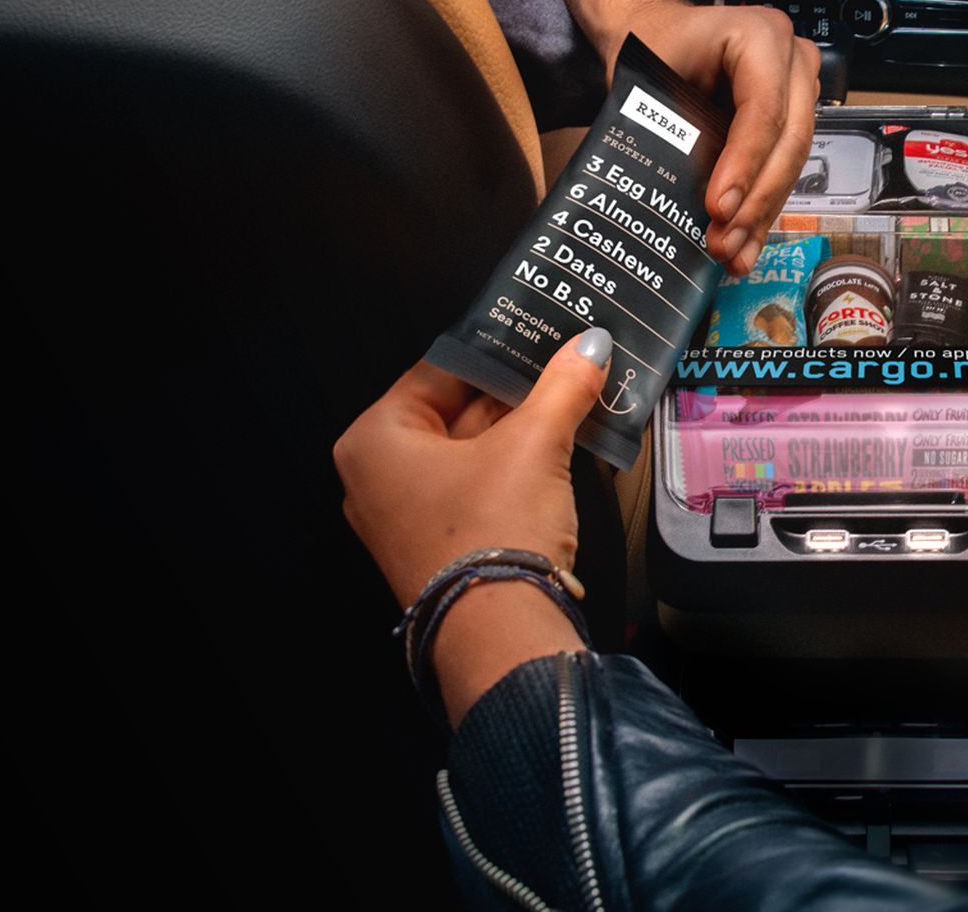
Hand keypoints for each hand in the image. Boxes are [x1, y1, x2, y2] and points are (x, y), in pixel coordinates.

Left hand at [333, 329, 612, 720]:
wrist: (503, 634)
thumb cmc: (497, 527)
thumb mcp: (535, 445)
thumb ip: (562, 386)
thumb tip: (592, 342)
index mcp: (375, 439)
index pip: (439, 371)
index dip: (497, 350)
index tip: (540, 333)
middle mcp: (376, 476)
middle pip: (454, 412)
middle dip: (514, 393)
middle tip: (564, 365)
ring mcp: (404, 518)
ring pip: (469, 452)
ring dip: (520, 430)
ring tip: (572, 399)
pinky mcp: (437, 548)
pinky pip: (474, 489)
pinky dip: (512, 468)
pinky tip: (559, 448)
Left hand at [560, 0, 819, 275]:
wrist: (661, 33)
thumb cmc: (653, 48)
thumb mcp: (654, 78)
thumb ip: (677, 131)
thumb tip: (685, 206)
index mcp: (761, 35)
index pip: (764, 110)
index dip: (745, 165)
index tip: (718, 209)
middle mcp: (793, 60)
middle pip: (788, 141)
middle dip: (756, 201)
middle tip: (724, 242)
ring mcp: (801, 90)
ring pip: (791, 163)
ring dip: (761, 214)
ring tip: (733, 255)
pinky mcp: (795, 120)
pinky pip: (784, 169)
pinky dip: (762, 209)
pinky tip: (747, 246)